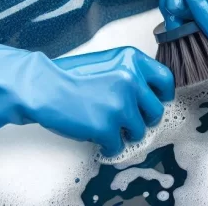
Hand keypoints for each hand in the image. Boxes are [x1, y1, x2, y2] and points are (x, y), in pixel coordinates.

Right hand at [0, 26, 173, 156]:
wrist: (41, 86)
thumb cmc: (68, 76)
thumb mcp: (107, 63)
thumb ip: (131, 74)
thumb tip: (150, 94)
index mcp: (132, 60)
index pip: (166, 79)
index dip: (160, 95)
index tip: (153, 102)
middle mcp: (131, 79)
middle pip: (155, 110)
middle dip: (140, 119)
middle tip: (123, 119)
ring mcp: (120, 103)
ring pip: (139, 131)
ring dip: (124, 133)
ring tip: (106, 126)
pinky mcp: (107, 126)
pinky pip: (120, 146)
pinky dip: (109, 147)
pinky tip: (98, 139)